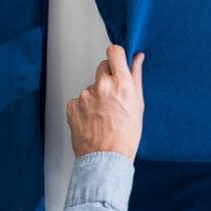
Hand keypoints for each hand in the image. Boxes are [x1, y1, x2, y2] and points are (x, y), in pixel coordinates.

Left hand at [66, 45, 144, 161]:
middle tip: (113, 96)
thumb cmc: (126, 136)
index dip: (116, 55)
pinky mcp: (72, 105)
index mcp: (121, 83)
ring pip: (91, 86)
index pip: (114, 52)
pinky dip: (84, 107)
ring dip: (96, 95)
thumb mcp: (138, 104)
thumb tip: (137, 58)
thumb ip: (136, 77)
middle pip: (102, 66)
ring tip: (103, 115)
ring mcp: (85, 95)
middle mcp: (102, 85)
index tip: (117, 61)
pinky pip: (79, 100)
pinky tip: (93, 120)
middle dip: (107, 76)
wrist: (106, 158)